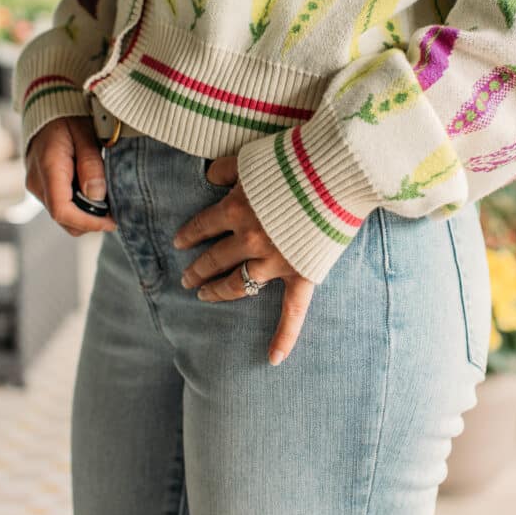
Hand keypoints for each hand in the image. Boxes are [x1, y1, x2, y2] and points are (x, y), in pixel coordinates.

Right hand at [25, 116, 116, 235]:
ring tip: (108, 200)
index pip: (63, 211)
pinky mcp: (42, 185)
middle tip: (116, 212)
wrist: (48, 106)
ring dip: (86, 214)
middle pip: (63, 219)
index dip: (89, 222)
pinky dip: (79, 205)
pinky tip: (95, 192)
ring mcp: (37, 185)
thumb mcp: (85, 134)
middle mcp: (38, 182)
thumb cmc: (68, 116)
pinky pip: (61, 203)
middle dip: (91, 221)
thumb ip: (91, 164)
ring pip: (63, 214)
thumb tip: (97, 195)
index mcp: (48, 169)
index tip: (112, 221)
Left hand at [173, 154, 314, 365]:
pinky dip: (284, 336)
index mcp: (235, 209)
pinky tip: (273, 358)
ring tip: (205, 296)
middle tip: (187, 278)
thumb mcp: (253, 156)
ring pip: (238, 284)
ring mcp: (274, 260)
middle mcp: (248, 239)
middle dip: (198, 269)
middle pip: (215, 258)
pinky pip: (293, 311)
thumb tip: (209, 176)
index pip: (203, 226)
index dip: (189, 235)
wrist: (335, 170)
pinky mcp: (302, 273)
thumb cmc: (295, 158)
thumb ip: (227, 168)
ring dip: (219, 292)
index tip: (179, 243)